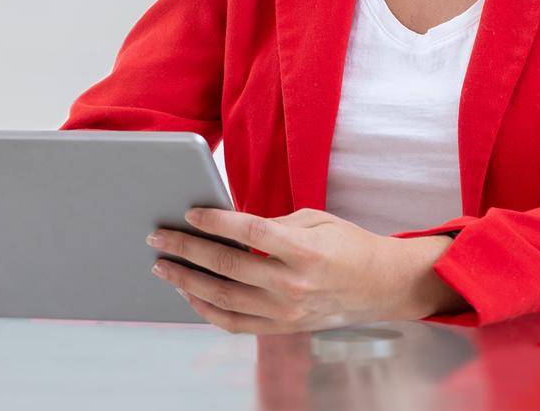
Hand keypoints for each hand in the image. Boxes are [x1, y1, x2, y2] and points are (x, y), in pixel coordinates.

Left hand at [146, 206, 459, 333]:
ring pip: (224, 298)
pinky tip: (188, 292)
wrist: (381, 286)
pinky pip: (235, 323)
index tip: (190, 211)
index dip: (216, 221)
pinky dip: (206, 309)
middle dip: (186, 249)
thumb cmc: (345, 243)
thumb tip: (223, 222)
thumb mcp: (314, 219)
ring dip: (186, 281)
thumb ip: (270, 223)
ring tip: (162, 265)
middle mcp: (293, 284)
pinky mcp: (283, 327)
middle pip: (227, 265)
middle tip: (158, 236)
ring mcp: (287, 311)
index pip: (250, 232)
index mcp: (305, 251)